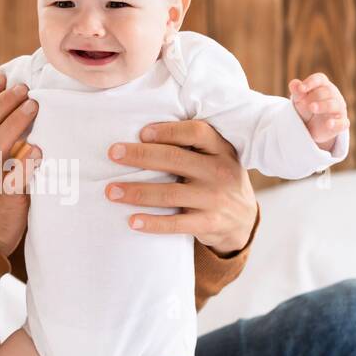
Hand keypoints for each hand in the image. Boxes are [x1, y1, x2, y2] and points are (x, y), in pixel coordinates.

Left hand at [105, 120, 257, 254]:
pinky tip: (132, 221)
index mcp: (220, 149)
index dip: (168, 131)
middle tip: (113, 154)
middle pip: (175, 160)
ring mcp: (215, 199)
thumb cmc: (217, 180)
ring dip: (137, 192)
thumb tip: (142, 134)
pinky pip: (176, 224)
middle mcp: (219, 171)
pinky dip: (152, 223)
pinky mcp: (209, 224)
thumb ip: (192, 146)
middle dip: (140, 156)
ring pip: (170, 194)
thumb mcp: (217, 157)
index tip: (142, 133)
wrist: (243, 220)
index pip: (196, 133)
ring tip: (111, 191)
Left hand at [288, 73, 349, 147]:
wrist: (311, 128)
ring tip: (312, 108)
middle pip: (326, 91)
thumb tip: (293, 83)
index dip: (310, 82)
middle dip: (313, 96)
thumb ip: (297, 92)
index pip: (319, 79)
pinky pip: (342, 122)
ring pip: (334, 104)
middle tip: (302, 103)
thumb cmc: (306, 109)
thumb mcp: (299, 101)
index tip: (300, 89)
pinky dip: (336, 123)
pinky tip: (328, 124)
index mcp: (324, 86)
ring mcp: (339, 109)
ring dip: (323, 106)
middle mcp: (334, 95)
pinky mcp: (342, 123)